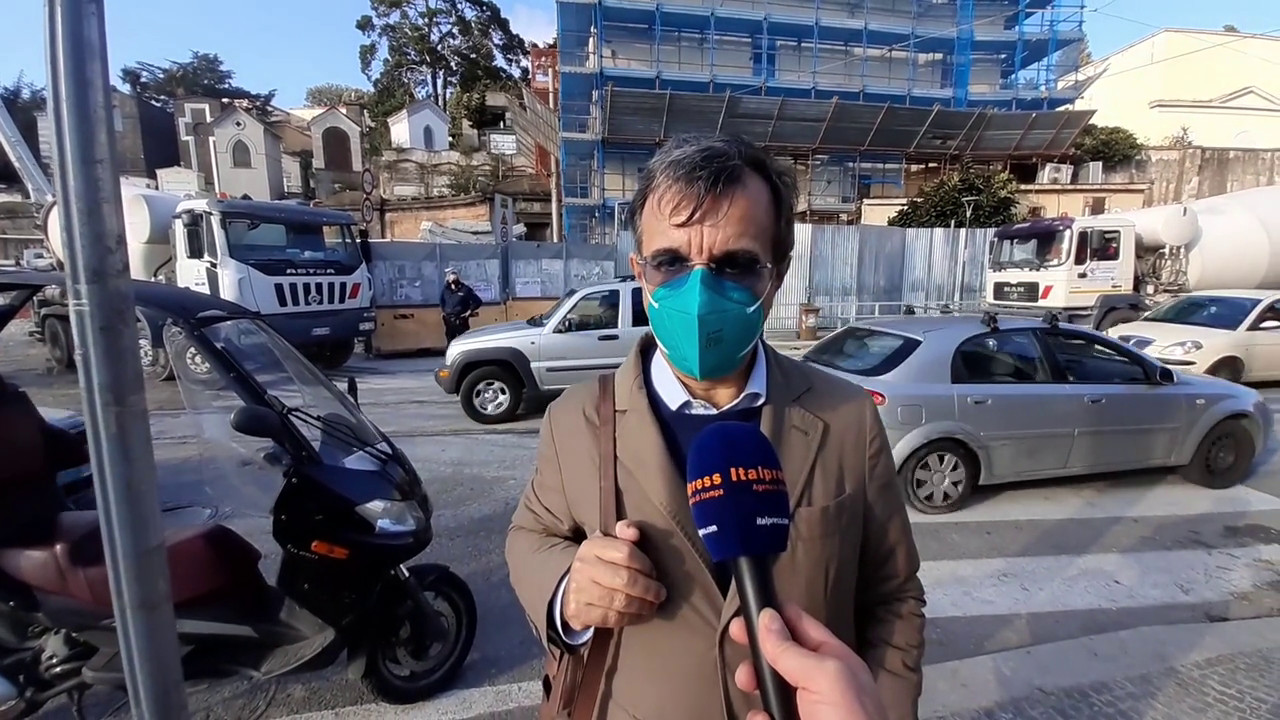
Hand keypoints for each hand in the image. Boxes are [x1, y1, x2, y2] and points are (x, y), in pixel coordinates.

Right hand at [562, 520, 665, 630]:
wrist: (573, 588)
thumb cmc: (601, 564)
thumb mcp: (610, 544)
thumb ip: (625, 533)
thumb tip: (634, 532)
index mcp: (593, 546)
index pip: (626, 553)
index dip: (645, 564)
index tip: (654, 573)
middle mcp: (583, 567)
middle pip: (625, 579)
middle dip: (648, 588)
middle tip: (660, 594)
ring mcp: (579, 591)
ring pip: (620, 601)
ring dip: (642, 605)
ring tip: (653, 605)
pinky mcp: (579, 612)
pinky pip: (612, 618)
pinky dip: (632, 618)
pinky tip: (641, 615)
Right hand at [730, 605, 887, 719]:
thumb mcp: (824, 677)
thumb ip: (793, 649)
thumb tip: (767, 617)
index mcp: (834, 662)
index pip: (801, 626)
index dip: (775, 614)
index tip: (747, 610)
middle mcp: (818, 684)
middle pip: (779, 656)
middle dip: (757, 652)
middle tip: (738, 646)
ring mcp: (804, 711)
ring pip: (768, 690)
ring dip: (754, 686)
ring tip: (748, 687)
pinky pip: (764, 719)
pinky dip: (758, 719)